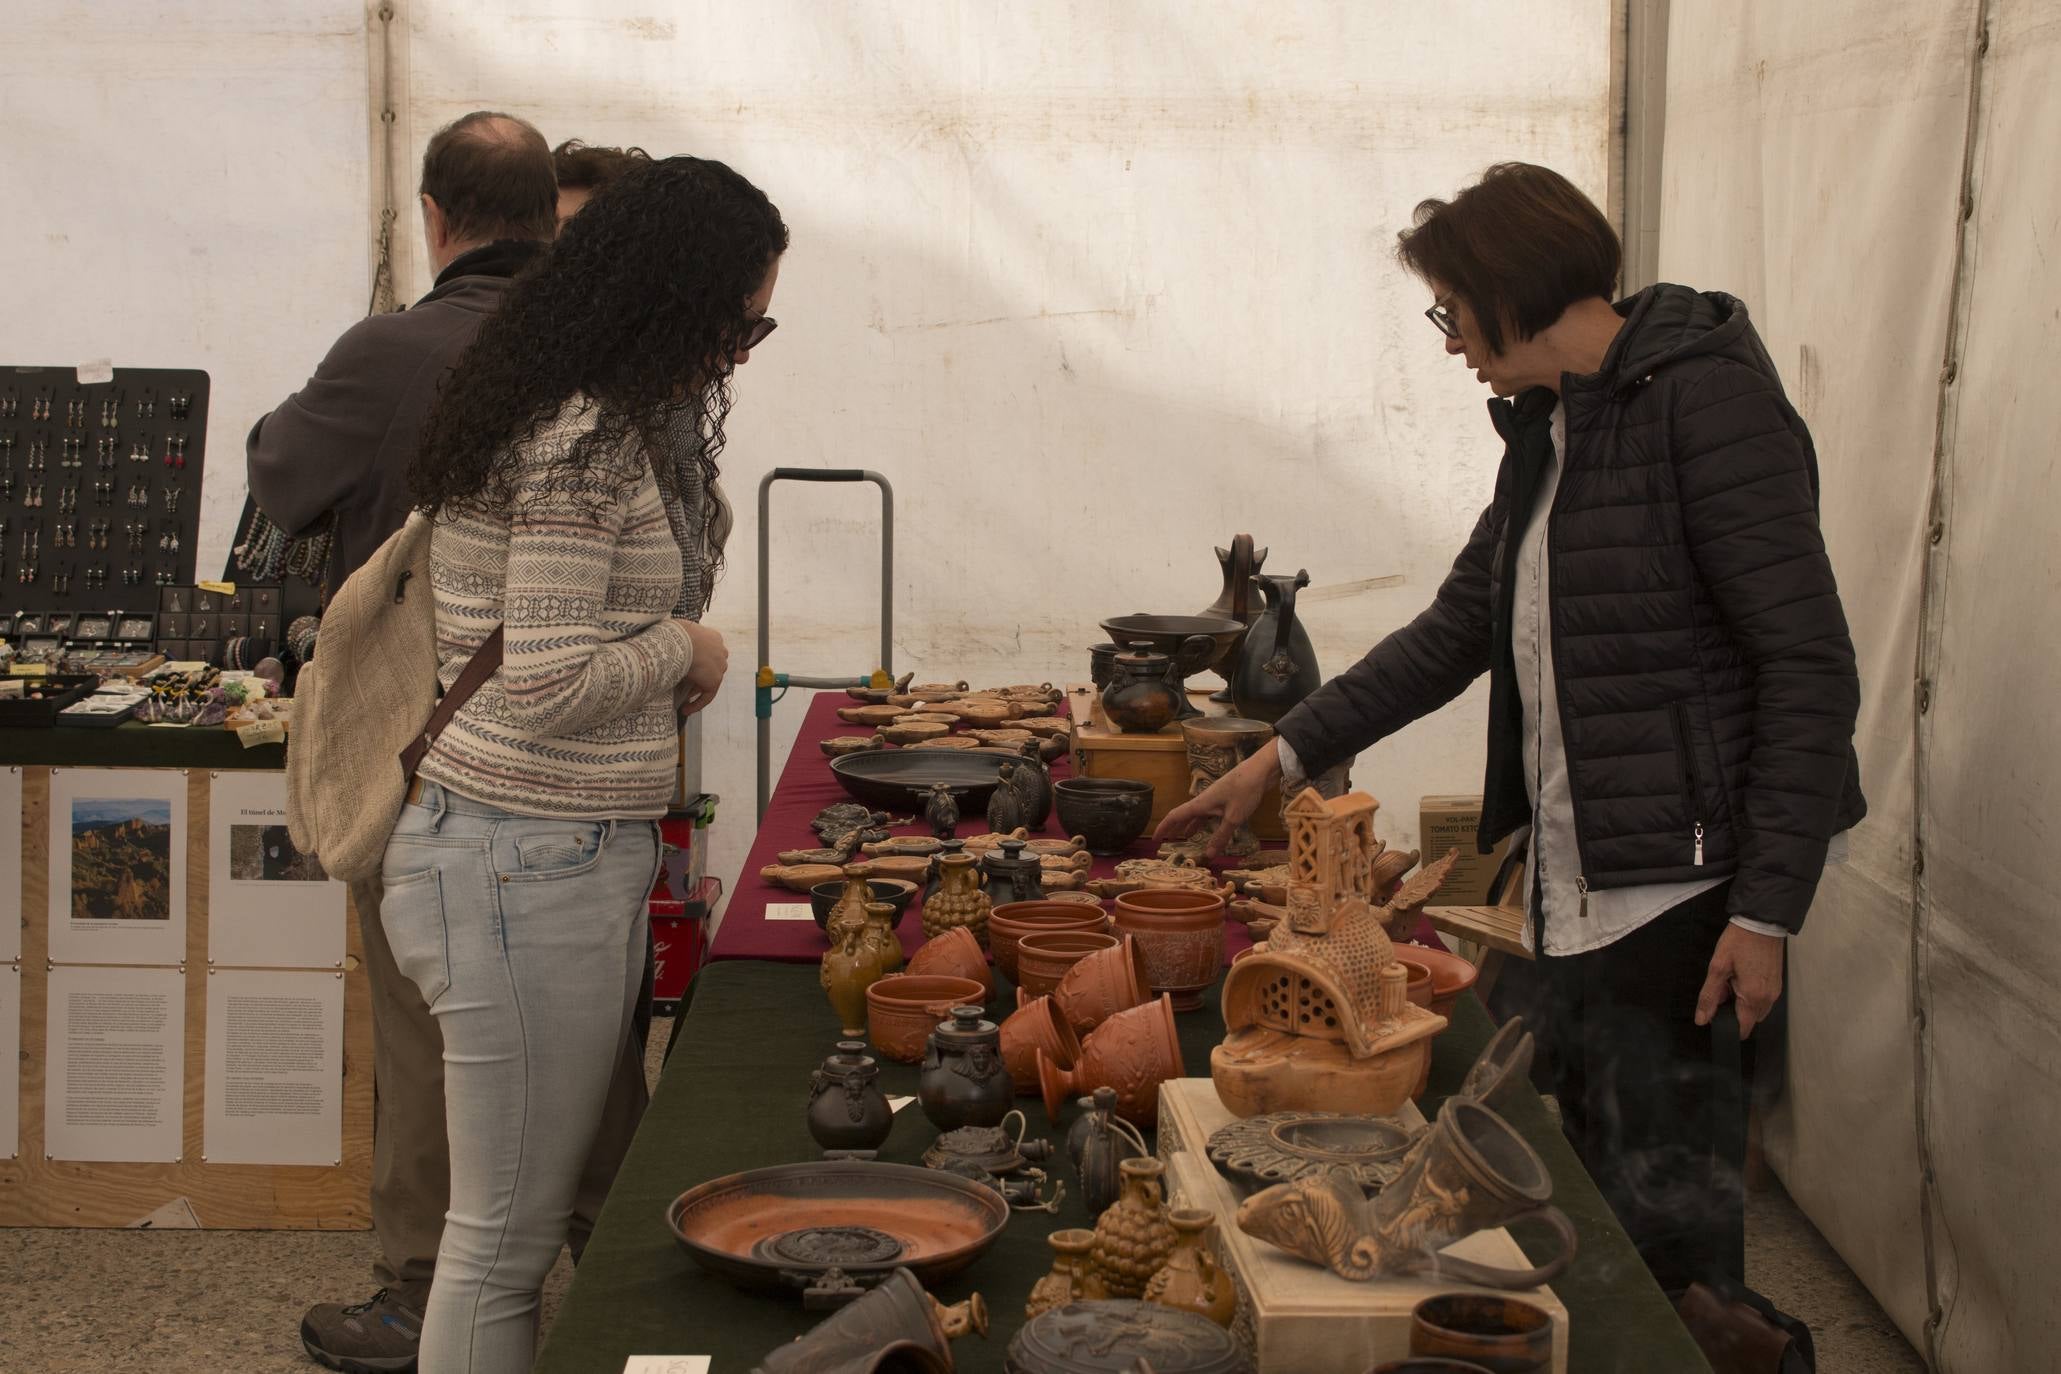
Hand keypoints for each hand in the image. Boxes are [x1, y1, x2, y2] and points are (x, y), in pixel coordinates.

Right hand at [674, 620, 726, 716]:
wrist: (679, 640)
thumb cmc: (674, 633)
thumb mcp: (678, 632)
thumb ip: (679, 639)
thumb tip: (667, 642)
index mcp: (713, 637)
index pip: (708, 653)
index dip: (697, 663)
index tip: (687, 671)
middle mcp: (720, 651)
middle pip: (710, 667)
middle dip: (698, 677)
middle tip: (684, 686)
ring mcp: (720, 666)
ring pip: (709, 681)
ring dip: (696, 690)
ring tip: (683, 700)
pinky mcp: (715, 680)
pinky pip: (707, 695)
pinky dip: (697, 703)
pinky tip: (685, 710)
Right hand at [1153, 740, 1280, 859]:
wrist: (1261, 770)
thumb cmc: (1245, 791)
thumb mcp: (1233, 818)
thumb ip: (1221, 836)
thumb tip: (1208, 855)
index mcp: (1201, 803)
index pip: (1175, 816)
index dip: (1163, 828)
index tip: (1155, 840)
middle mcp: (1204, 800)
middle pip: (1183, 815)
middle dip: (1174, 828)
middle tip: (1168, 841)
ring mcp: (1215, 798)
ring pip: (1197, 814)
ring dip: (1190, 826)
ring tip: (1185, 838)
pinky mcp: (1226, 798)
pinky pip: (1209, 813)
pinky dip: (1205, 822)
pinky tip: (1210, 829)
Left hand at [1695, 924, 1784, 1036]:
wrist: (1761, 922)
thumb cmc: (1739, 942)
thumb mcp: (1717, 968)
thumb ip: (1709, 996)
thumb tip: (1702, 1020)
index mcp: (1753, 998)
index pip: (1742, 1029)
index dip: (1726, 1025)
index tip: (1717, 1010)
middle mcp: (1768, 999)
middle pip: (1748, 1019)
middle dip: (1733, 1010)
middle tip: (1724, 986)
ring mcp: (1775, 992)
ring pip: (1755, 1009)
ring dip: (1742, 1002)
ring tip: (1733, 978)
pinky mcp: (1777, 984)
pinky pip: (1762, 998)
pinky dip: (1751, 994)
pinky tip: (1743, 975)